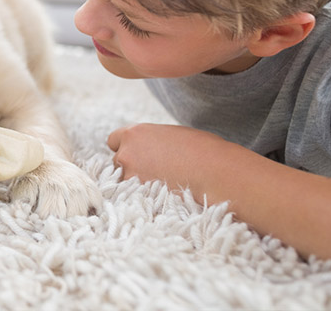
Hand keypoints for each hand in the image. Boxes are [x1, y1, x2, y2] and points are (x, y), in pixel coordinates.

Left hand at [107, 123, 229, 191]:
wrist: (216, 173)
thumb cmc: (202, 150)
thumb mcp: (171, 134)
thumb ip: (152, 140)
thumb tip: (148, 148)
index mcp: (135, 133)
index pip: (114, 140)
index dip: (125, 147)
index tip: (135, 153)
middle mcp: (127, 153)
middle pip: (118, 161)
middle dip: (131, 165)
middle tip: (153, 171)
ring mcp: (130, 176)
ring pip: (125, 180)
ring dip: (136, 182)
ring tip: (161, 183)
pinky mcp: (139, 196)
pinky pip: (135, 196)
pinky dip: (144, 196)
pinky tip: (162, 194)